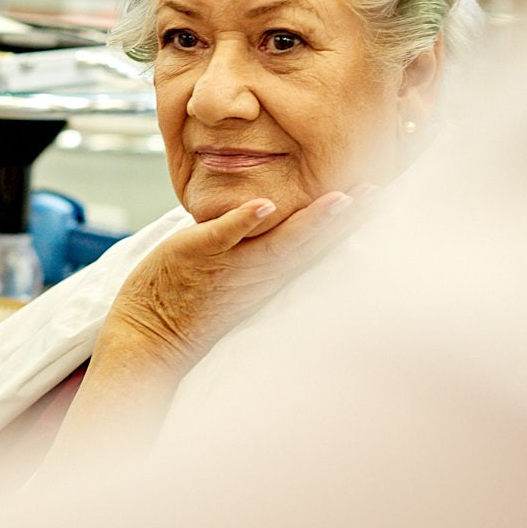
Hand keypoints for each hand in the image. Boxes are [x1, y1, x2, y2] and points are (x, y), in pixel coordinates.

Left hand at [96, 186, 377, 383]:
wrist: (146, 336)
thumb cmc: (192, 303)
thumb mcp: (240, 280)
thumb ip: (262, 250)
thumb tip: (281, 217)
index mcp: (271, 276)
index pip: (317, 247)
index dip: (348, 224)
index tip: (380, 195)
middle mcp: (258, 274)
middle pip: (310, 244)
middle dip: (346, 220)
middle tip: (380, 192)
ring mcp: (229, 266)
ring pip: (277, 242)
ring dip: (309, 222)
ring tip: (341, 199)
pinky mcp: (196, 255)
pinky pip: (222, 237)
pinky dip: (241, 221)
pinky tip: (263, 206)